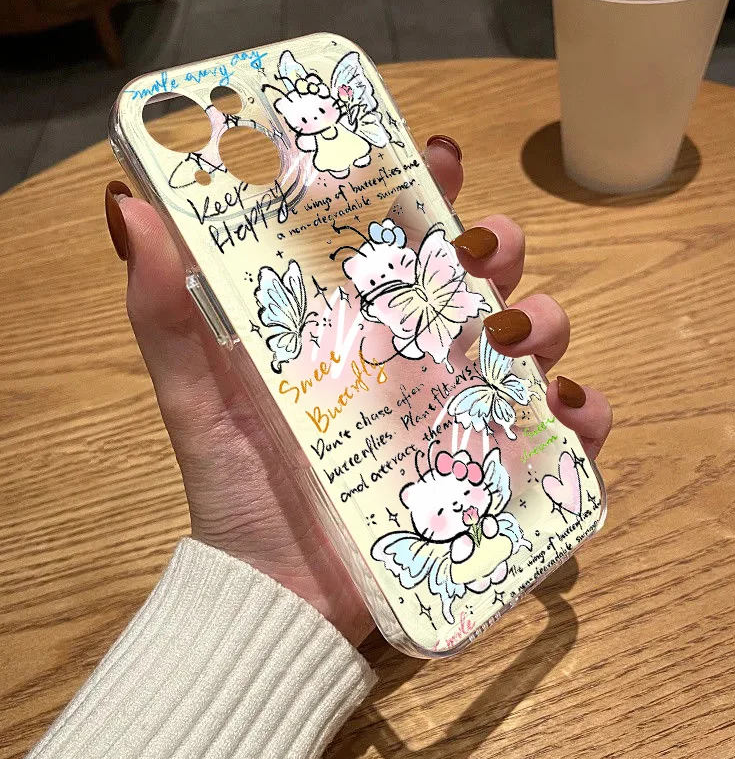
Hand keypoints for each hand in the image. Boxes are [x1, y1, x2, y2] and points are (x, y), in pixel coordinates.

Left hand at [104, 134, 611, 645]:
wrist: (283, 600)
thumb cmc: (244, 495)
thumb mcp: (200, 399)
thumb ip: (165, 314)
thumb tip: (127, 208)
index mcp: (359, 327)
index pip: (402, 239)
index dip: (428, 190)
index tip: (440, 158)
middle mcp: (420, 358)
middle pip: (484, 277)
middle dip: (498, 248)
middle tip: (478, 259)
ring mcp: (464, 412)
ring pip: (533, 339)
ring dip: (542, 321)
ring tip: (513, 340)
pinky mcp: (496, 472)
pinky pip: (563, 437)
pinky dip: (582, 417)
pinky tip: (568, 410)